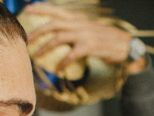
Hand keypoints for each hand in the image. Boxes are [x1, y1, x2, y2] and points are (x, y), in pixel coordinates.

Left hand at [21, 3, 145, 71]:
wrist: (126, 46)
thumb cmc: (106, 41)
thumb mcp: (89, 30)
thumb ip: (75, 31)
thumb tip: (60, 36)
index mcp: (78, 19)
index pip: (57, 10)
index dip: (42, 8)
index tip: (27, 9)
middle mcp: (79, 24)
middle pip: (54, 23)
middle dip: (38, 30)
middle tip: (28, 39)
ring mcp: (84, 34)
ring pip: (59, 37)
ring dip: (46, 47)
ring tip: (37, 55)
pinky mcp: (90, 46)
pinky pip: (72, 54)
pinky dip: (63, 62)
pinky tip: (58, 69)